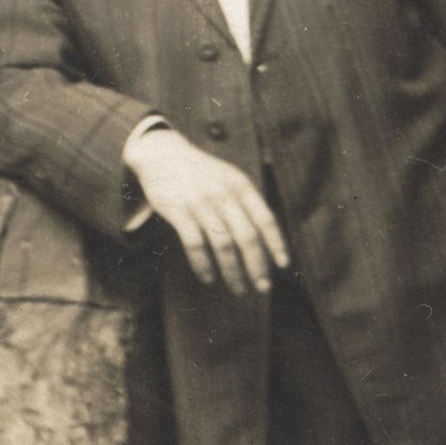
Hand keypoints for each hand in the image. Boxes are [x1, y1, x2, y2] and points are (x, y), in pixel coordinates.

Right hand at [123, 124, 289, 295]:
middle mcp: (224, 194)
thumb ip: (246, 202)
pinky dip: (203, 265)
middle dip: (257, 266)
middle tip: (263, 288)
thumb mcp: (229, 178)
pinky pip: (195, 245)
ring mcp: (201, 203)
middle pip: (247, 236)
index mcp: (240, 185)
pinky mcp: (179, 211)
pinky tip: (209, 279)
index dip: (276, 244)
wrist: (162, 155)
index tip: (283, 266)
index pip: (265, 218)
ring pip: (223, 245)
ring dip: (233, 272)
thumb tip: (266, 239)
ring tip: (239, 290)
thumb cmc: (200, 173)